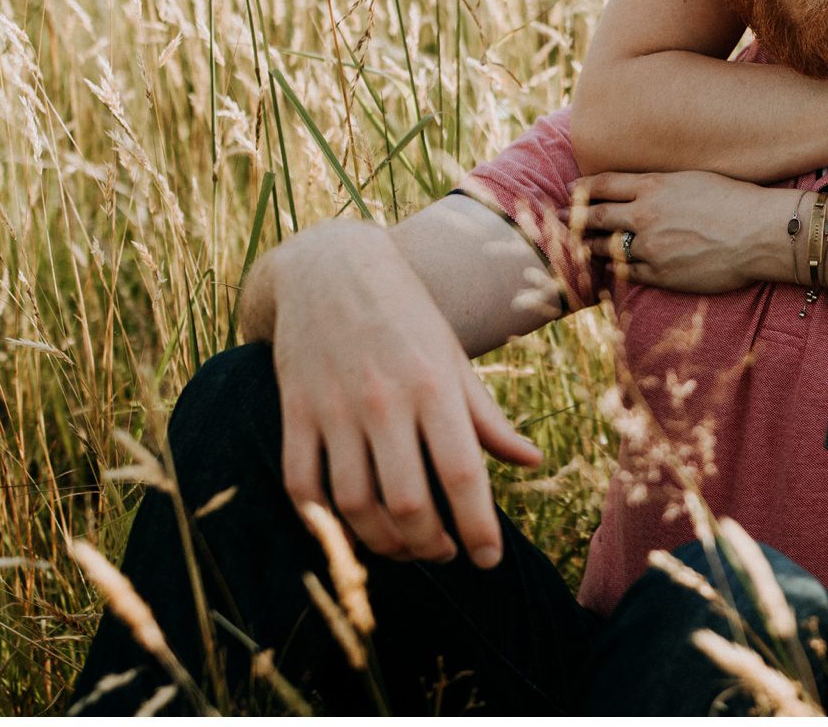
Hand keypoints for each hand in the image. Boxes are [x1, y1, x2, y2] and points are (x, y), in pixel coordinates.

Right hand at [263, 220, 542, 568]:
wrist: (331, 267)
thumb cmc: (406, 316)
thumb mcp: (454, 358)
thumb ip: (486, 416)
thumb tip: (531, 461)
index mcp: (434, 386)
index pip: (462, 475)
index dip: (478, 528)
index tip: (488, 560)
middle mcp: (385, 401)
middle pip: (408, 503)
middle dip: (431, 546)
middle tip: (446, 554)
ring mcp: (334, 408)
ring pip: (355, 505)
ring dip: (383, 544)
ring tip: (407, 549)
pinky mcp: (295, 411)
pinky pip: (303, 485)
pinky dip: (324, 520)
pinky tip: (351, 527)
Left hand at [572, 171, 796, 292]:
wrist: (760, 232)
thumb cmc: (735, 200)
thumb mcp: (693, 178)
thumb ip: (662, 184)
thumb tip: (643, 189)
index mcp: (653, 186)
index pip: (604, 184)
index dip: (583, 188)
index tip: (571, 190)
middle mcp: (645, 215)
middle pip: (595, 216)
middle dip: (572, 218)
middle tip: (557, 220)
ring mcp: (650, 247)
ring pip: (605, 248)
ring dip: (587, 247)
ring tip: (577, 247)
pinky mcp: (661, 274)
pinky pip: (626, 274)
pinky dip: (613, 271)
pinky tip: (606, 271)